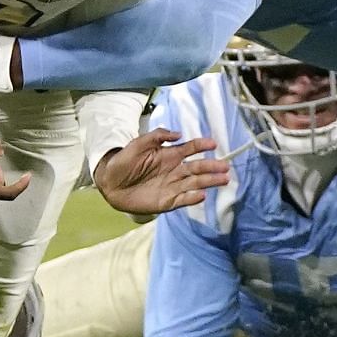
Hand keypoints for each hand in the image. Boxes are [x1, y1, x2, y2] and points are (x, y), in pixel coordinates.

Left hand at [94, 128, 228, 215]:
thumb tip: (178, 134)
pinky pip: (183, 199)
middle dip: (212, 167)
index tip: (213, 144)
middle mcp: (175, 170)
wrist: (110, 185)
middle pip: (198, 168)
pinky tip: (202, 195)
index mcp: (169, 155)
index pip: (190, 148)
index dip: (202, 145)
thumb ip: (157, 136)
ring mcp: (172, 186)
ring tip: (224, 180)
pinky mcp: (167, 202)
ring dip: (210, 182)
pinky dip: (193, 198)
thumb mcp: (138, 144)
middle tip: (226, 167)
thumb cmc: (123, 162)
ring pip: (195, 183)